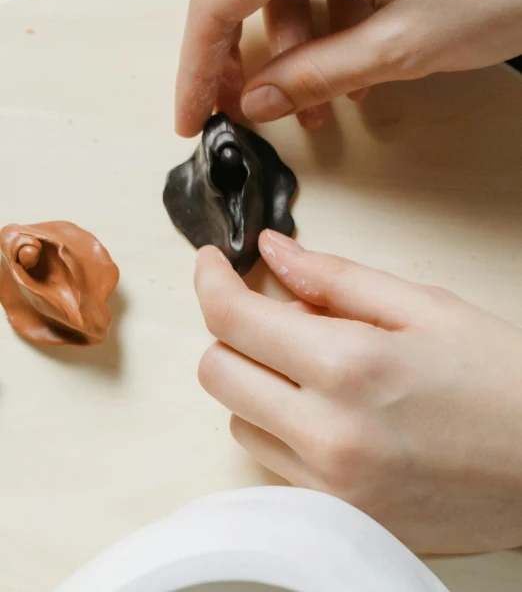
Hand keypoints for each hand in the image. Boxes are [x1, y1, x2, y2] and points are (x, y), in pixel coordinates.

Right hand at [176, 0, 521, 136]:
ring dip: (276, 41)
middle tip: (226, 99)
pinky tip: (342, 63)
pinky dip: (312, 19)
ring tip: (308, 100)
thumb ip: (312, 77)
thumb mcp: (394, 51)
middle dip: (219, 43)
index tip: (193, 113)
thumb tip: (257, 101)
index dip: (197, 64)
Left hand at [195, 231, 521, 554]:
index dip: (210, 281)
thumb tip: (272, 250)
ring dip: (258, 380)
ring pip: (238, 417)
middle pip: (216, 372)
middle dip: (231, 331)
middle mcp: (327, 434)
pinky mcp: (338, 516)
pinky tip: (327, 408)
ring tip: (318, 365)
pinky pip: (271, 462)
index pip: (233, 319)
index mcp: (350, 367)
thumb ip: (336, 278)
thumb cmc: (503, 381)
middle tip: (273, 311)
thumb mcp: (426, 307)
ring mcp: (329, 486)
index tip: (210, 261)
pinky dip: (280, 424)